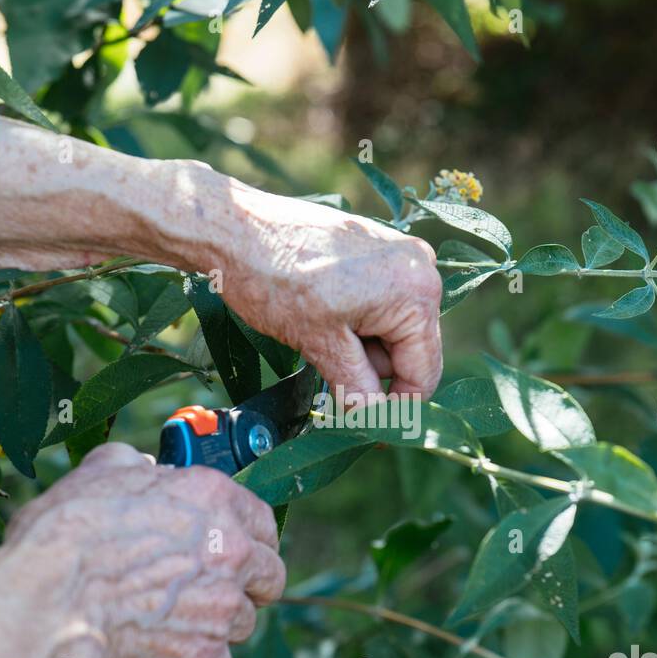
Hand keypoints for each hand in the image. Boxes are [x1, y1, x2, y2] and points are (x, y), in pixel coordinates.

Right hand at [0, 442, 283, 657]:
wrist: (45, 602)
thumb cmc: (63, 535)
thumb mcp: (96, 475)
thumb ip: (132, 466)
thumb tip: (140, 466)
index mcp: (212, 497)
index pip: (264, 521)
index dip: (248, 539)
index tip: (230, 551)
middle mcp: (230, 548)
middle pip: (269, 577)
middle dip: (244, 587)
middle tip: (207, 592)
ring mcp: (222, 604)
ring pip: (243, 623)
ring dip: (214, 627)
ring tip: (169, 624)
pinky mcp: (205, 654)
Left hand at [203, 182, 444, 401]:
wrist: (233, 227)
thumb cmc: (274, 277)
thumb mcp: (319, 344)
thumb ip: (355, 386)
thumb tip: (374, 421)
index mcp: (416, 293)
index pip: (423, 372)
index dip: (397, 408)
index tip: (369, 429)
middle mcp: (419, 268)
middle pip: (411, 350)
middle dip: (373, 372)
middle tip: (330, 377)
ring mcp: (398, 254)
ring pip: (392, 329)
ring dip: (360, 348)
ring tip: (318, 337)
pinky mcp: (375, 249)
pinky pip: (380, 303)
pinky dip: (355, 323)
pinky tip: (321, 317)